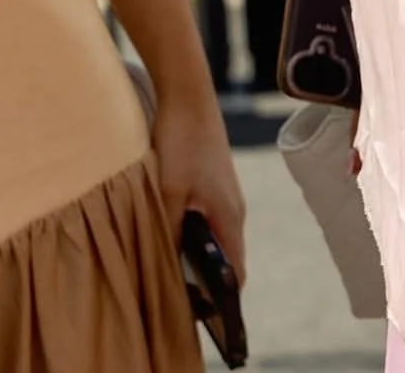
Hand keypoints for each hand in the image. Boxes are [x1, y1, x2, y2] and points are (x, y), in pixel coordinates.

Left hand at [151, 86, 247, 287]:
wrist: (188, 93)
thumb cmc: (181, 141)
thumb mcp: (168, 192)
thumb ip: (169, 233)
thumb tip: (168, 269)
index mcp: (230, 216)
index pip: (237, 273)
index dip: (221, 298)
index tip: (198, 310)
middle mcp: (235, 208)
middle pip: (227, 257)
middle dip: (206, 278)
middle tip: (175, 290)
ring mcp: (227, 192)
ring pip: (216, 236)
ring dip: (197, 252)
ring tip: (169, 260)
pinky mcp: (215, 180)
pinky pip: (209, 217)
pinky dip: (194, 231)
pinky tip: (168, 225)